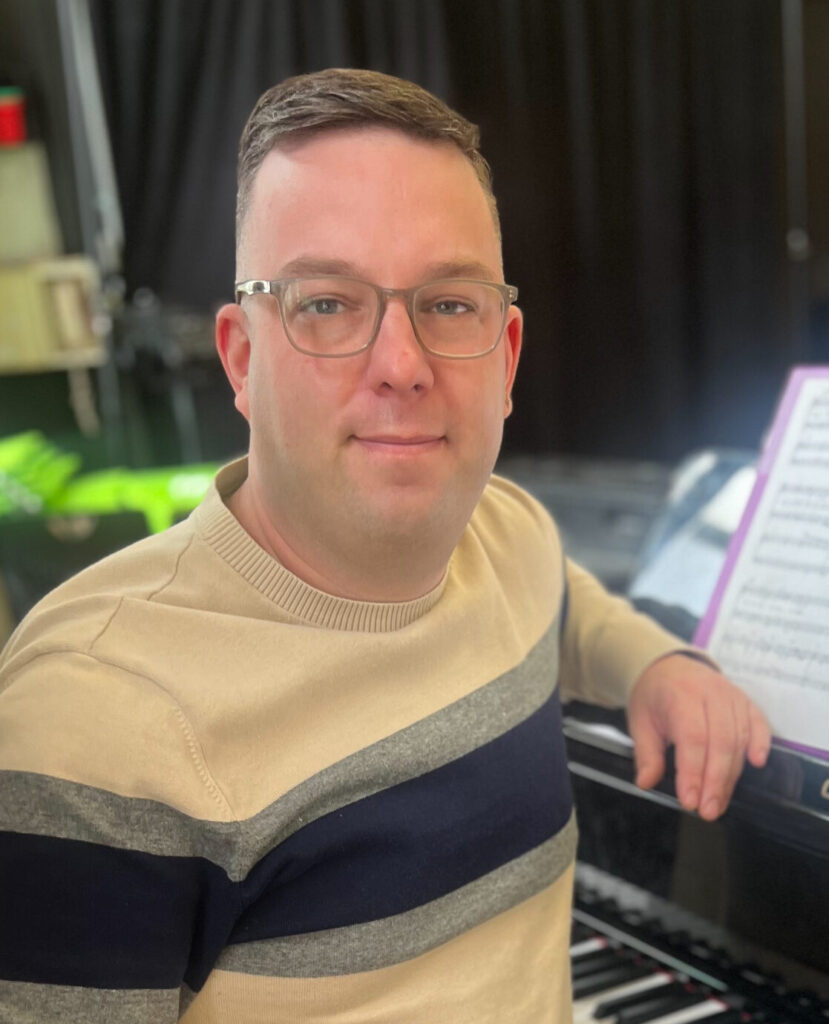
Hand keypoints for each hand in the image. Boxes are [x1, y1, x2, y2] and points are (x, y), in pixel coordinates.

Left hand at [627, 653, 770, 819]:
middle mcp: (710, 693)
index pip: (692, 738)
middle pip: (720, 742)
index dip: (693, 773)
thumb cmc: (655, 696)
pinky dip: (761, 743)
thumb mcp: (640, 722)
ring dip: (732, 775)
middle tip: (708, 810)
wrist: (668, 666)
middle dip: (715, 781)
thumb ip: (646, 754)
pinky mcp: (746, 701)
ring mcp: (731, 695)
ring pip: (739, 738)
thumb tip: (647, 782)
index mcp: (680, 695)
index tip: (690, 801)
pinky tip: (757, 764)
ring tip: (719, 802)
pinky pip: (759, 723)